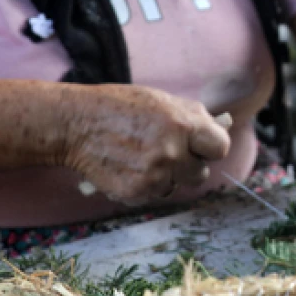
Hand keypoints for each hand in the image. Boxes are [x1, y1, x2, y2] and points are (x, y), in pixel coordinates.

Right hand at [59, 84, 230, 204]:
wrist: (74, 124)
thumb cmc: (120, 107)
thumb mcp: (162, 100)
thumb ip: (193, 116)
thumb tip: (221, 127)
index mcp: (183, 125)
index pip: (220, 148)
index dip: (210, 147)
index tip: (200, 146)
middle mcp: (172, 153)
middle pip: (201, 173)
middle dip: (188, 164)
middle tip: (166, 151)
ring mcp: (154, 176)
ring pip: (177, 186)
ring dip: (166, 176)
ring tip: (142, 156)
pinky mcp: (136, 192)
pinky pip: (154, 194)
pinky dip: (145, 185)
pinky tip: (129, 166)